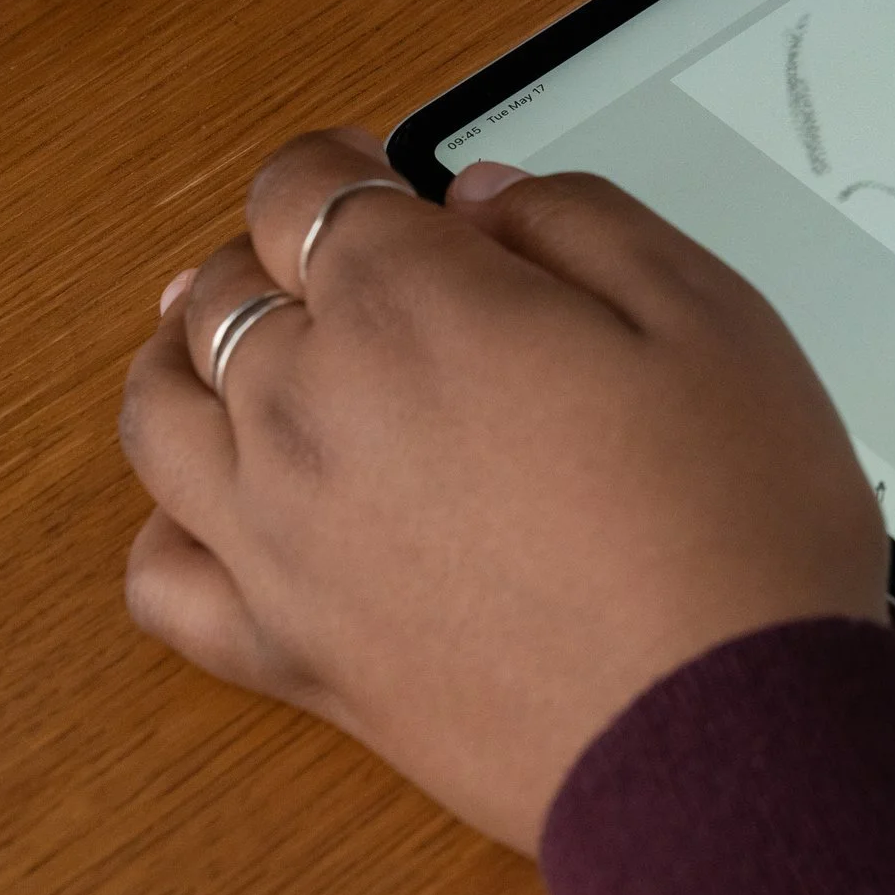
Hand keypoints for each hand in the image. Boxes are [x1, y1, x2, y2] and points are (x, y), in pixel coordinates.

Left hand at [117, 129, 885, 853]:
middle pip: (225, 288)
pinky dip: (175, 527)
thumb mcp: (710, 311)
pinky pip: (164, 577)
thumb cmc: (734, 523)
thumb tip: (484, 198)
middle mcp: (312, 407)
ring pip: (161, 412)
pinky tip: (227, 508)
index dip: (340, 161)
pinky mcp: (289, 649)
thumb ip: (583, 220)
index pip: (304, 186)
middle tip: (344, 260)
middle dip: (283, 253)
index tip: (375, 169)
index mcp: (410, 303)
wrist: (723, 733)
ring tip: (242, 347)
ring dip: (191, 355)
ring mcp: (282, 536)